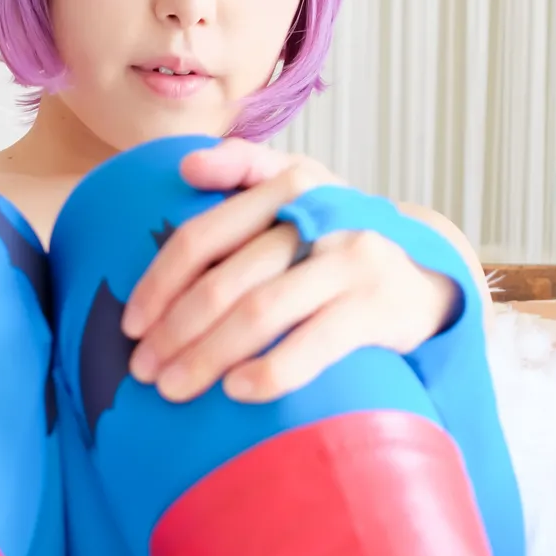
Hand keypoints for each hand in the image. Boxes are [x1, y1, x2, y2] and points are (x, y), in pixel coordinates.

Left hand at [120, 141, 459, 402]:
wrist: (425, 276)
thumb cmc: (337, 240)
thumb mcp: (301, 192)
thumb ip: (244, 170)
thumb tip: (186, 164)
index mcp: (288, 186)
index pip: (203, 237)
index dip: (159, 283)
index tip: (130, 325)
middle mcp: (320, 217)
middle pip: (224, 282)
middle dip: (174, 332)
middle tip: (143, 372)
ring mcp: (351, 261)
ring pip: (260, 313)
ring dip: (206, 357)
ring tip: (174, 389)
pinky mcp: (378, 307)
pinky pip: (313, 344)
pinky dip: (268, 371)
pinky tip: (236, 392)